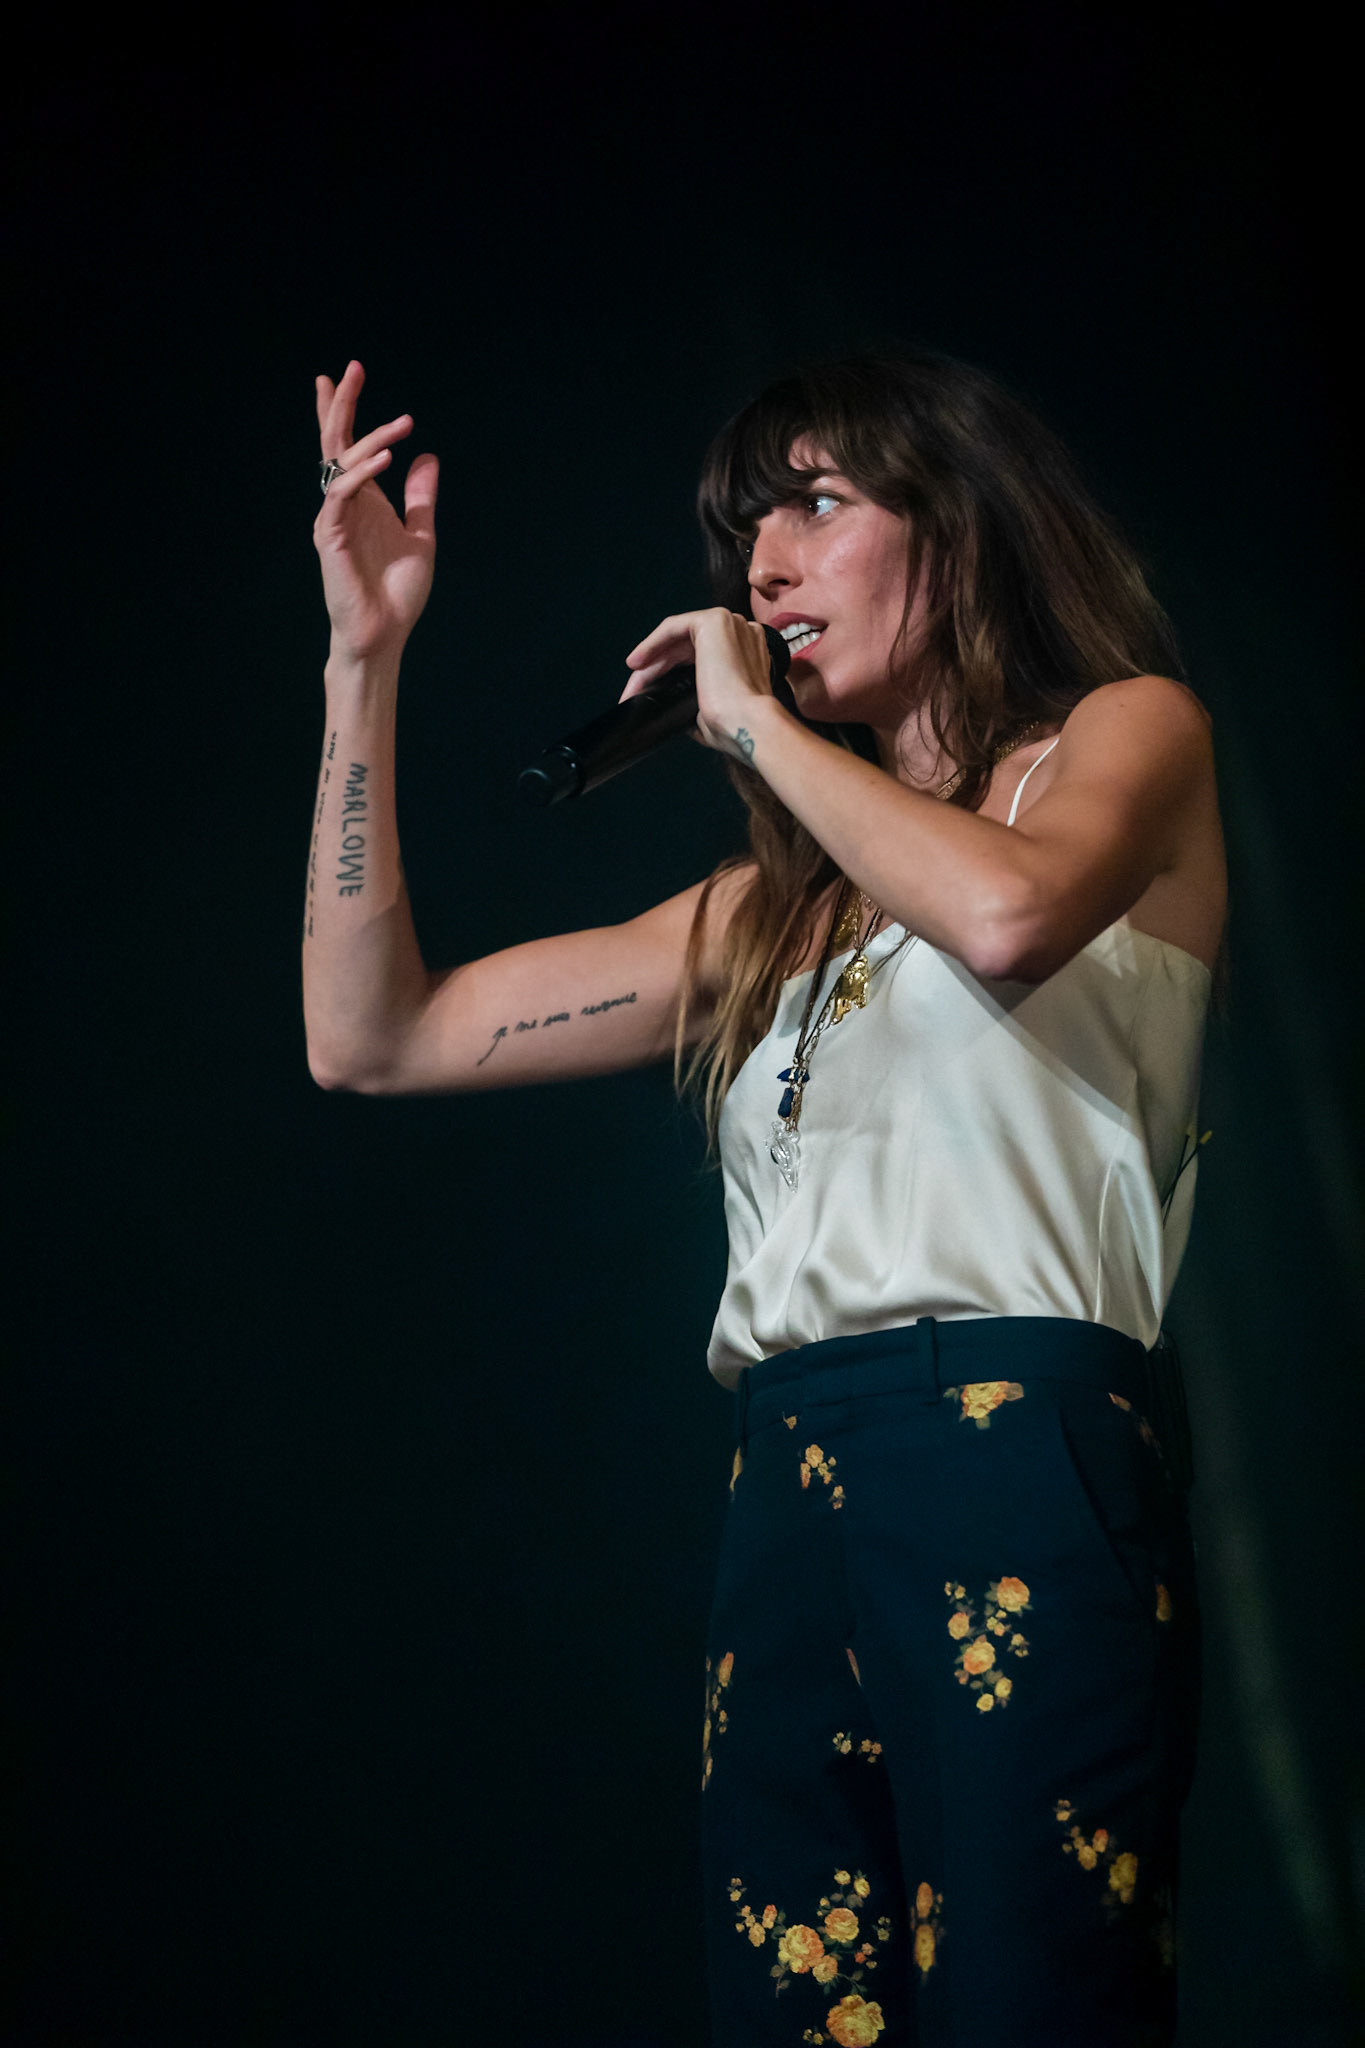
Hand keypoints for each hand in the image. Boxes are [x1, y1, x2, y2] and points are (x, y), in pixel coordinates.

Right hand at [313, 360, 437, 664]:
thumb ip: (421, 499)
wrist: (384, 634)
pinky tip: (388, 459)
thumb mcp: (420, 537)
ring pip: (341, 463)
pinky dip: (363, 473)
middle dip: (340, 405)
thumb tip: (427, 458)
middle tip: (350, 369)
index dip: (345, 410)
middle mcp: (346, 503)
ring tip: (402, 423)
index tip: (348, 374)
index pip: (349, 446)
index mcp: (364, 500)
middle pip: (335, 443)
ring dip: (370, 438)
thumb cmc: (397, 593)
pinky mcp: (331, 536)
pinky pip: (342, 494)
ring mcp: (335, 518)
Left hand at [621, 608, 781, 763]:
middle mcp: (741, 634)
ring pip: (677, 636)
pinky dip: (652, 643)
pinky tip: (637, 663)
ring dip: (652, 658)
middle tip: (634, 692)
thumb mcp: (711, 712)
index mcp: (746, 653)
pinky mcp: (714, 621)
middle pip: (685, 646)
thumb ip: (694, 702)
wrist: (747, 725)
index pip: (700, 655)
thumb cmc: (736, 725)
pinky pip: (673, 627)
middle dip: (657, 669)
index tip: (650, 691)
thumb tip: (674, 712)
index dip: (670, 671)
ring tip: (633, 684)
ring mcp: (730, 624)